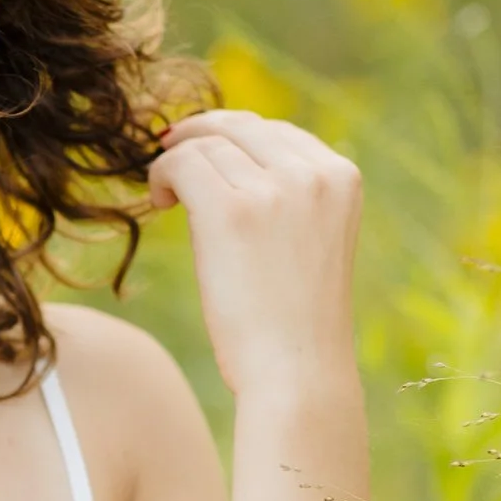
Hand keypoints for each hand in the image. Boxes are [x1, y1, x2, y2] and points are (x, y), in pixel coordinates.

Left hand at [153, 109, 363, 402]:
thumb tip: (228, 151)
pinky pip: (182, 164)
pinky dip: (161, 175)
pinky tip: (159, 202)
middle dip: (198, 137)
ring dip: (175, 166)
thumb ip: (289, 195)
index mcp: (341, 178)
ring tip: (166, 199)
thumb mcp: (312, 240)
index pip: (274, 131)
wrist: (297, 372)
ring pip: (205, 146)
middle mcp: (313, 174)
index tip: (202, 150)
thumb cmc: (295, 321)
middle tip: (169, 160)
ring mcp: (274, 190)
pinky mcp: (231, 211)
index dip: (229, 134)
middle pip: (238, 128)